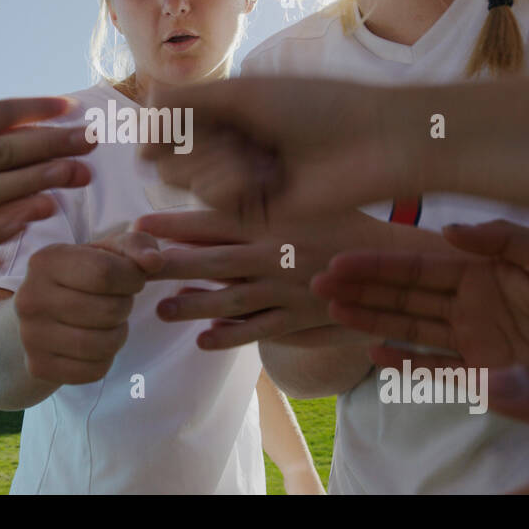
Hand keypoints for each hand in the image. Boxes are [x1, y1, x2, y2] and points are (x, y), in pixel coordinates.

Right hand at [16, 231, 163, 384]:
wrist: (39, 314)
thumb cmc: (81, 277)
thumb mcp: (106, 252)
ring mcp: (31, 335)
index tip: (132, 279)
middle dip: (125, 307)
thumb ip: (136, 245)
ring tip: (108, 323)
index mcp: (46, 261)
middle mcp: (30, 298)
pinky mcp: (39, 366)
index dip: (132, 278)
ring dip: (119, 335)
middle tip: (117, 302)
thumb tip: (154, 261)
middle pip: (108, 311)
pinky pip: (94, 370)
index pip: (105, 273)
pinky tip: (94, 344)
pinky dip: (105, 359)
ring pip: (103, 345)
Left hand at [135, 208, 398, 349]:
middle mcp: (276, 253)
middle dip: (172, 263)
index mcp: (275, 219)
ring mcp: (286, 288)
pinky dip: (230, 336)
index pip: (216, 219)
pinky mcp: (299, 317)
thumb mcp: (304, 201)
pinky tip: (203, 340)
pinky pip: (259, 330)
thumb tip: (214, 189)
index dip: (175, 223)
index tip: (139, 225)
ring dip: (193, 305)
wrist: (392, 263)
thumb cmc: (345, 224)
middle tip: (136, 267)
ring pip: (230, 298)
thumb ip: (262, 199)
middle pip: (213, 259)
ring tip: (162, 310)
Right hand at [137, 77, 410, 225]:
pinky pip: (212, 200)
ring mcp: (242, 180)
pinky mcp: (254, 212)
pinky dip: (230, 185)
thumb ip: (185, 102)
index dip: (163, 121)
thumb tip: (137, 122)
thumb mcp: (244, 92)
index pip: (169, 122)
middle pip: (169, 153)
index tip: (171, 117)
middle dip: (190, 142)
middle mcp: (231, 147)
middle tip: (232, 135)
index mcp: (231, 113)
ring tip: (257, 156)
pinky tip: (266, 178)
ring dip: (213, 163)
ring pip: (184, 178)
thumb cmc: (319, 106)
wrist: (371, 143)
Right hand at [314, 220, 528, 369]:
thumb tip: (450, 230)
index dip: (379, 263)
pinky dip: (407, 362)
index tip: (340, 259)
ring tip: (333, 310)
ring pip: (412, 328)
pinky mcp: (489, 373)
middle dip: (361, 288)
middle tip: (317, 281)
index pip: (421, 264)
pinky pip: (438, 369)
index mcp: (487, 270)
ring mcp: (478, 339)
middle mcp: (474, 303)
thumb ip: (506, 240)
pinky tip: (376, 351)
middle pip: (405, 295)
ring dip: (372, 318)